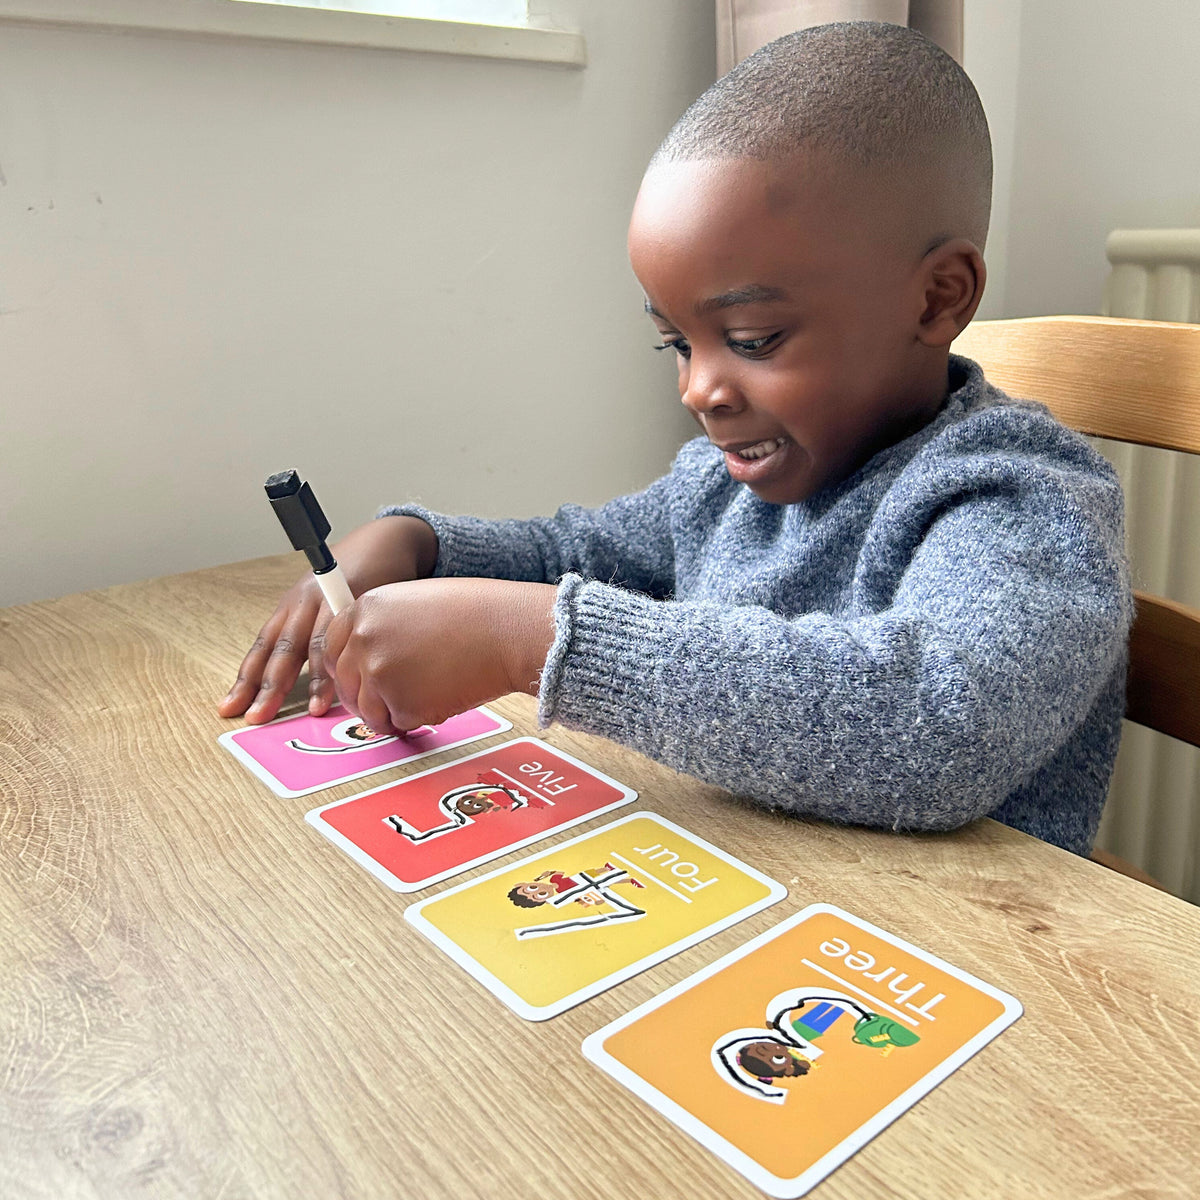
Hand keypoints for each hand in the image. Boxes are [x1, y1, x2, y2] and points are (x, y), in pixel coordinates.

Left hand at [218, 515, 437, 723]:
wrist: (384, 542)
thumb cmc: (353, 577)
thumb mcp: (323, 604)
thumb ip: (312, 638)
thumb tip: (312, 685)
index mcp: (290, 609)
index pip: (262, 648)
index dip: (246, 680)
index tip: (230, 708)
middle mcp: (303, 604)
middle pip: (281, 650)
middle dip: (269, 687)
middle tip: (258, 716)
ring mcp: (330, 600)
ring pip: (316, 644)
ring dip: (315, 680)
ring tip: (313, 710)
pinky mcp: (359, 599)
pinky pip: (350, 635)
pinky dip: (348, 661)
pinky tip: (351, 681)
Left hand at [321, 577, 556, 731]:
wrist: (508, 632)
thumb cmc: (477, 614)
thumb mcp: (414, 603)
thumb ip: (383, 626)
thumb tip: (367, 660)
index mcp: (365, 609)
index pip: (330, 648)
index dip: (344, 669)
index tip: (354, 679)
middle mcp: (364, 640)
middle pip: (345, 684)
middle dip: (364, 698)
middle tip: (389, 702)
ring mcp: (379, 674)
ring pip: (369, 711)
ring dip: (392, 712)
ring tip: (426, 697)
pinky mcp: (401, 705)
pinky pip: (401, 723)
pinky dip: (420, 718)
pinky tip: (444, 695)